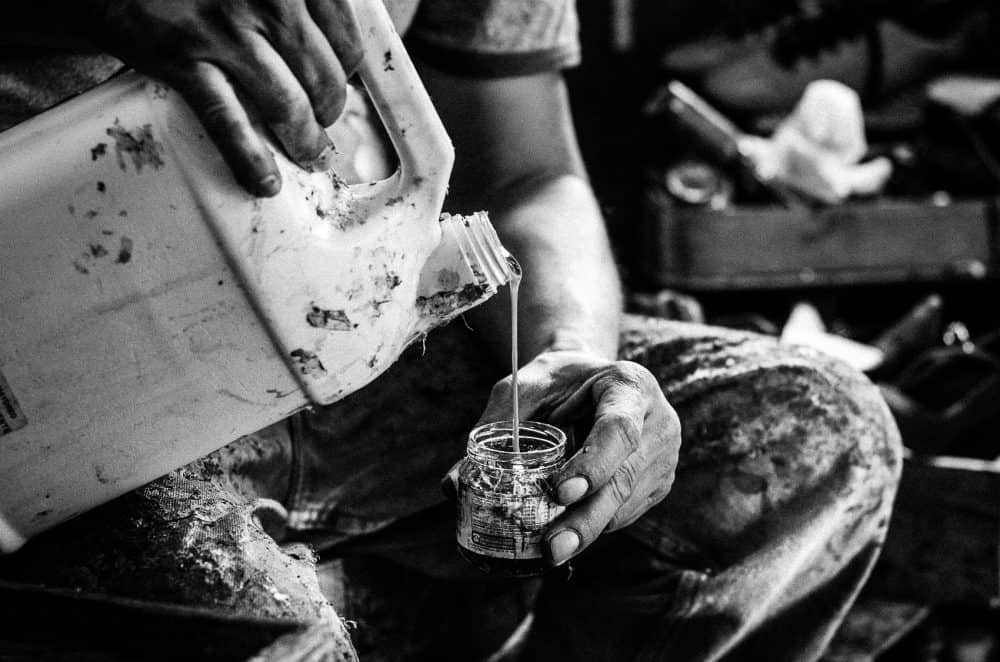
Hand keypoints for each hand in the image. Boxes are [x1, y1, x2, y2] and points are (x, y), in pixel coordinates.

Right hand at [92, 0, 363, 195]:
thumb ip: (295, 4)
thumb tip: (332, 54)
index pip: (345, 41)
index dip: (345, 71)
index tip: (338, 83)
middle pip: (324, 79)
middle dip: (328, 112)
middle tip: (322, 122)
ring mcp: (226, 29)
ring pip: (289, 105)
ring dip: (303, 140)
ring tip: (305, 152)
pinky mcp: (183, 58)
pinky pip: (230, 121)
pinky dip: (251, 159)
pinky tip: (264, 180)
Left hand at [462, 350, 680, 565]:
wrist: (587, 381)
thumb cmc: (552, 381)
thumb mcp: (520, 390)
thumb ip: (493, 430)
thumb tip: (453, 486)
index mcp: (630, 385)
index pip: (619, 429)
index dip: (593, 464)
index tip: (560, 492)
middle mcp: (658, 421)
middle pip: (624, 477)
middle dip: (586, 518)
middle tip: (552, 546)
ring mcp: (663, 456)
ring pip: (627, 504)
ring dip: (587, 530)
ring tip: (550, 549)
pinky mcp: (655, 484)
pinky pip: (626, 514)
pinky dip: (595, 527)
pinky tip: (567, 535)